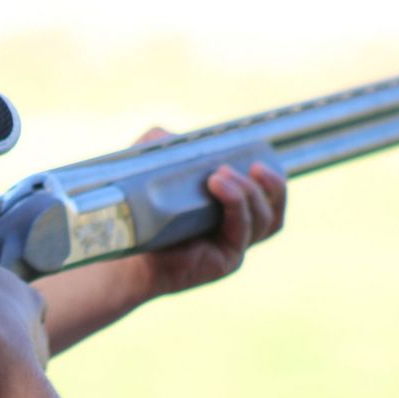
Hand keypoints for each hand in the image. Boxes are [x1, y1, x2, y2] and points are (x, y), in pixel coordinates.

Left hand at [129, 126, 287, 297]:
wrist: (124, 249)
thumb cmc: (138, 213)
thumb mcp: (150, 171)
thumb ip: (162, 147)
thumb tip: (172, 136)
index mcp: (230, 211)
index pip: (268, 197)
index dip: (273, 181)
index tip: (259, 159)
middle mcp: (236, 231)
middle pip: (274, 209)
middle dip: (271, 184)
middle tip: (253, 165)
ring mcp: (233, 247)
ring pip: (264, 220)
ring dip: (250, 192)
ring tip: (221, 174)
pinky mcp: (225, 261)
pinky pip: (242, 232)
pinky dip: (238, 206)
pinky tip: (219, 186)